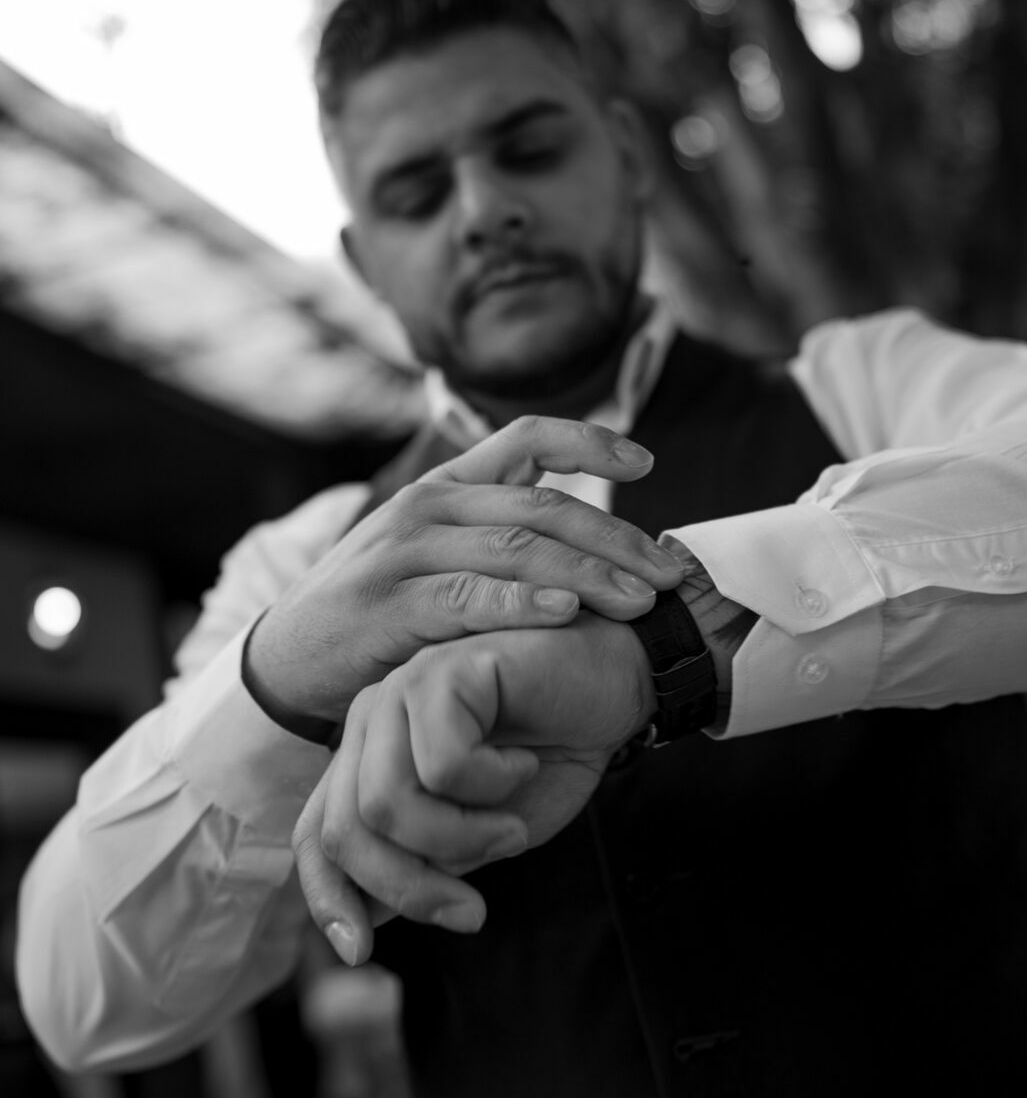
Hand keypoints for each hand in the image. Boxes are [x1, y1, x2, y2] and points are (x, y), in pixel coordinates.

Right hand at [246, 416, 681, 723]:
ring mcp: (406, 551)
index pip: (525, 436)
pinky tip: (568, 613)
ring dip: (588, 574)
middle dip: (615, 538)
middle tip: (668, 573)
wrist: (288, 660)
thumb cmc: (378, 611)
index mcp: (444, 485)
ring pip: (517, 549)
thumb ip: (491, 531)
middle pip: (541, 506)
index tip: (648, 462)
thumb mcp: (429, 552)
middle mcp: (427, 505)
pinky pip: (470, 597)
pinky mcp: (392, 604)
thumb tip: (576, 523)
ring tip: (639, 600)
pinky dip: (524, 604)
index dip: (590, 441)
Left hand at [291, 613, 654, 963]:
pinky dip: (493, 784)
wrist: (615, 688)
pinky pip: (444, 765)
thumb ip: (424, 863)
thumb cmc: (552, 755)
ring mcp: (402, 690)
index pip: (318, 833)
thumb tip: (363, 920)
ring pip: (387, 803)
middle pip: (347, 828)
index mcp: (371, 757)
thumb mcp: (480, 832)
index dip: (327, 896)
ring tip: (510, 828)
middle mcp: (373, 720)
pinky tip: (523, 762)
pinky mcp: (443, 672)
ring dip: (460, 838)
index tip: (360, 953)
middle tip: (471, 913)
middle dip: (408, 887)